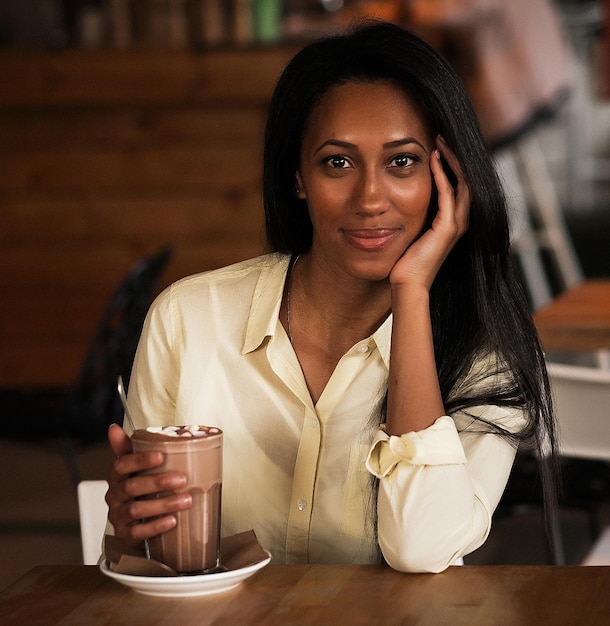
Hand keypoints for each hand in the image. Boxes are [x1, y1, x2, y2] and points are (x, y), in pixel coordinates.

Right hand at [105, 424, 191, 546]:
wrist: (133, 520)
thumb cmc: (138, 487)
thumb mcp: (134, 466)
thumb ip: (129, 447)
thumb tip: (114, 428)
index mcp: (117, 475)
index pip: (122, 464)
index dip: (140, 460)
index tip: (160, 455)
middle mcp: (114, 495)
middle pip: (132, 487)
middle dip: (158, 482)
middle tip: (182, 479)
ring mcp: (118, 515)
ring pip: (137, 510)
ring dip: (163, 504)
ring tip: (186, 500)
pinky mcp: (125, 534)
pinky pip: (138, 532)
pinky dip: (156, 526)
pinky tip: (172, 521)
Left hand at [389, 135, 469, 289]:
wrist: (408, 283)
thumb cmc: (406, 261)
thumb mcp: (413, 231)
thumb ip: (416, 214)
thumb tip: (402, 199)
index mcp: (452, 222)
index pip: (459, 185)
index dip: (452, 165)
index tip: (438, 147)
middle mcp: (460, 221)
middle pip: (466, 180)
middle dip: (455, 157)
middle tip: (442, 137)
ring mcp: (456, 224)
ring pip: (462, 183)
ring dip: (451, 160)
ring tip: (440, 142)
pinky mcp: (447, 228)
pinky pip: (448, 193)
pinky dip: (442, 174)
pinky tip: (434, 159)